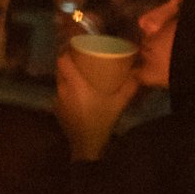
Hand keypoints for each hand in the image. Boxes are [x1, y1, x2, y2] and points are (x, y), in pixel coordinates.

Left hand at [53, 44, 137, 160]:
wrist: (87, 145)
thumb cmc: (101, 121)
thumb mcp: (118, 103)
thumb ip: (129, 87)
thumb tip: (138, 73)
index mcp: (75, 84)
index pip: (62, 60)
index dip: (66, 52)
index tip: (75, 48)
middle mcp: (62, 89)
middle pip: (60, 69)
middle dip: (68, 63)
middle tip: (81, 60)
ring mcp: (57, 100)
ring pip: (59, 82)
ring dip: (67, 77)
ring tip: (80, 76)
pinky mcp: (56, 110)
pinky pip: (60, 94)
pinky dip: (67, 91)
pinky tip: (77, 95)